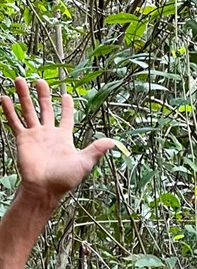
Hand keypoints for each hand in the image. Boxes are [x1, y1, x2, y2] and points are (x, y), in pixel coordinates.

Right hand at [1, 78, 114, 201]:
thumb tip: (113, 142)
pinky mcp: (23, 139)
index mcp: (64, 138)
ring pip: (28, 110)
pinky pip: (14, 122)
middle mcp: (48, 134)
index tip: (66, 95)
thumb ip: (96, 150)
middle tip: (40, 81)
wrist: (44, 189)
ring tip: (20, 80)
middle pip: (45, 109)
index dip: (66, 107)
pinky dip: (9, 110)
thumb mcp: (84, 163)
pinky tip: (4, 97)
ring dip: (24, 95)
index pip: (65, 118)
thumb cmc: (64, 179)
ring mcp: (35, 135)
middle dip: (43, 95)